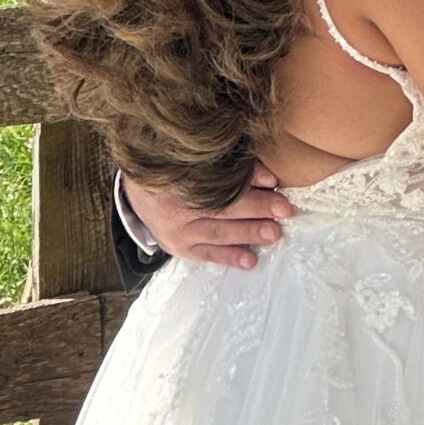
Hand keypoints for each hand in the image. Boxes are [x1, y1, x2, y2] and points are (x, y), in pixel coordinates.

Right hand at [123, 164, 291, 268]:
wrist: (140, 194)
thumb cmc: (177, 172)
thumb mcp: (195, 163)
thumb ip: (228, 166)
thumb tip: (267, 175)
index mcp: (181, 178)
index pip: (218, 180)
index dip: (247, 179)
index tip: (274, 181)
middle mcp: (177, 206)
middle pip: (221, 207)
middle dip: (256, 207)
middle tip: (283, 209)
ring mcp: (177, 230)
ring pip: (217, 232)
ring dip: (248, 233)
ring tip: (273, 234)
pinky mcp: (180, 247)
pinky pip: (206, 254)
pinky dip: (228, 257)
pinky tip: (249, 260)